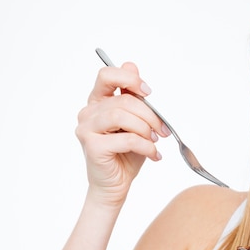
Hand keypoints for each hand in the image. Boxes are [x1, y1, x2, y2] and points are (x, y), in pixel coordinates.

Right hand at [75, 62, 168, 205]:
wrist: (116, 184)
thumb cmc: (126, 154)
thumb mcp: (136, 122)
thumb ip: (134, 97)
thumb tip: (132, 65)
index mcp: (98, 102)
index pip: (106, 75)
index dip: (129, 78)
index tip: (148, 93)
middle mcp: (88, 112)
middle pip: (123, 100)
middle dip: (150, 114)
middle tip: (162, 130)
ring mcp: (87, 128)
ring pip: (122, 115)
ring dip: (146, 129)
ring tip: (155, 142)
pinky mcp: (92, 146)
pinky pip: (126, 138)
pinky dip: (146, 146)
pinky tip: (153, 155)